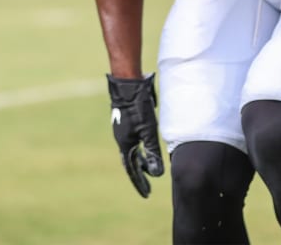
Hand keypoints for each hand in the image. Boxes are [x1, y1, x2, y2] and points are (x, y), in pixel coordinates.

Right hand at [106, 73, 163, 197]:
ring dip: (141, 161)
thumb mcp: (148, 130)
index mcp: (125, 144)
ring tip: (150, 169)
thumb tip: (157, 173)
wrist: (127, 86)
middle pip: (132, 162)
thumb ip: (152, 150)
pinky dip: (141, 148)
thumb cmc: (138, 108)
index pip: (132, 169)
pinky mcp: (128, 121)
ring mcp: (124, 130)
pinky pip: (135, 141)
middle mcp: (123, 139)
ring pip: (133, 151)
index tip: (147, 194)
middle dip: (141, 175)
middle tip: (149, 187)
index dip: (140, 182)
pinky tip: (148, 146)